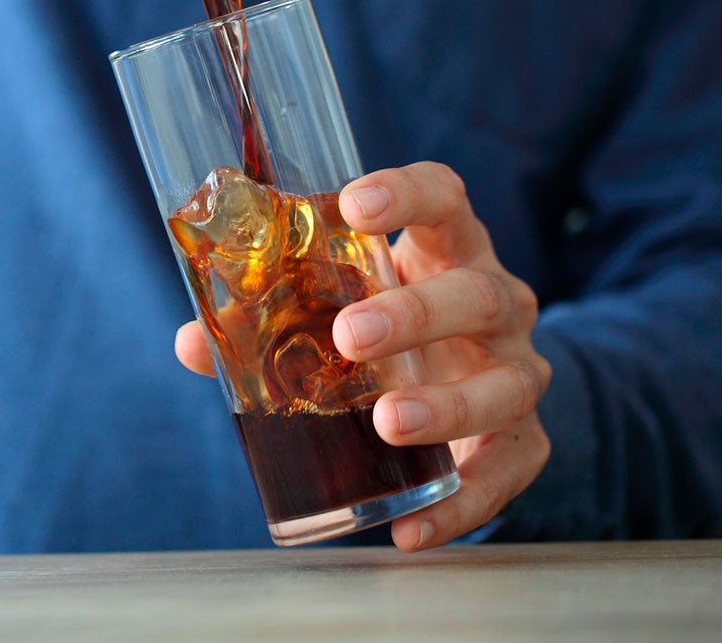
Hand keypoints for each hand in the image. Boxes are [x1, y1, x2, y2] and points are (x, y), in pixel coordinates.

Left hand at [175, 161, 551, 550]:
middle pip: (477, 293)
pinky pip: (510, 472)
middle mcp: (496, 299)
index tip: (352, 207)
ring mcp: (518, 368)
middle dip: (416, 313)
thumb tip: (195, 342)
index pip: (443, 197)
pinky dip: (464, 503)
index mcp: (447, 248)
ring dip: (449, 405)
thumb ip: (274, 315)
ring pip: (508, 381)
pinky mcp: (527, 438)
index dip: (406, 193)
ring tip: (387, 421)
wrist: (474, 377)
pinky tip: (410, 527)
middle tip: (350, 335)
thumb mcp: (346, 302)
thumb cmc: (393, 323)